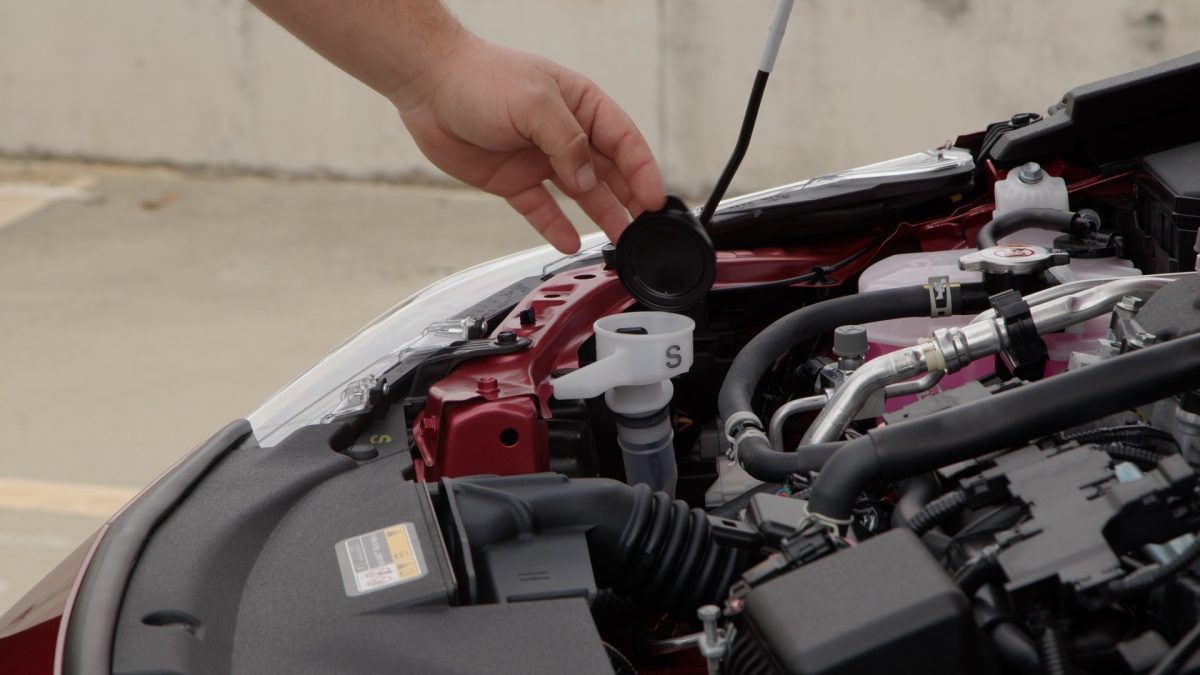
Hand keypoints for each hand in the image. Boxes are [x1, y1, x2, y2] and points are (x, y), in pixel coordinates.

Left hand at [394, 33, 665, 252]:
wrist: (429, 86)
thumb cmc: (481, 78)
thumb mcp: (534, 102)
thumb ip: (567, 142)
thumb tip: (587, 178)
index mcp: (581, 105)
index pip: (625, 142)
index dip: (643, 171)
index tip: (655, 200)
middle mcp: (566, 133)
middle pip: (609, 172)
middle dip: (630, 200)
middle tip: (645, 230)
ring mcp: (540, 158)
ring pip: (581, 194)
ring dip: (601, 216)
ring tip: (620, 242)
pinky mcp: (514, 180)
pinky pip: (542, 208)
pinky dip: (555, 227)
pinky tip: (569, 243)